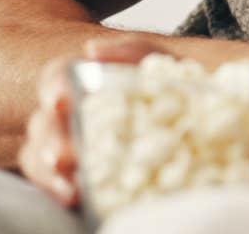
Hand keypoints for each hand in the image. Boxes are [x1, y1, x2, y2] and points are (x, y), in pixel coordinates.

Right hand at [20, 33, 164, 207]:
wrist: (205, 129)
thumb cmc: (172, 92)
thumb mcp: (164, 67)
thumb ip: (135, 52)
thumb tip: (92, 50)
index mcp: (86, 84)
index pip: (57, 79)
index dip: (54, 87)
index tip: (61, 100)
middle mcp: (71, 116)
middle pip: (46, 124)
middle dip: (52, 139)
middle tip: (64, 156)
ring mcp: (71, 149)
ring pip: (42, 157)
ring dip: (50, 171)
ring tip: (70, 186)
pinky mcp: (78, 178)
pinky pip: (57, 185)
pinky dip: (59, 190)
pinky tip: (75, 197)